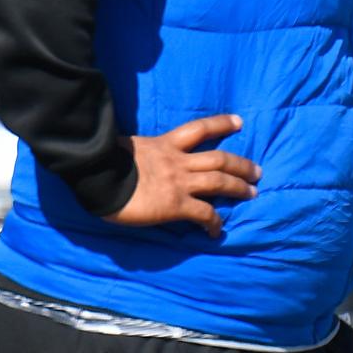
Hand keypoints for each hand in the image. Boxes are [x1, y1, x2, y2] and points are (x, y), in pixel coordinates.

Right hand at [114, 114, 260, 237]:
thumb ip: (142, 152)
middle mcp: (178, 161)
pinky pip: (204, 213)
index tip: (239, 122)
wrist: (96, 176)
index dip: (221, 124)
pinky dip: (214, 222)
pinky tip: (217, 231)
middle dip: (241, 165)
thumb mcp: (127, 148)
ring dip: (238, 187)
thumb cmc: (102, 163)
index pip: (199, 129)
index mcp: (165, 144)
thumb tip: (139, 157)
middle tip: (257, 172)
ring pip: (219, 182)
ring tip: (252, 193)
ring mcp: (179, 182)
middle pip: (219, 158)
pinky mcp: (176, 204)